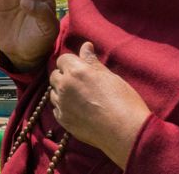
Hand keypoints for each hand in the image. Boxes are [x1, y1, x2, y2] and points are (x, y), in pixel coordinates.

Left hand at [49, 42, 150, 169]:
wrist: (125, 131)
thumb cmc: (122, 101)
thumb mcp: (109, 76)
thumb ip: (92, 61)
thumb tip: (86, 46)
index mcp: (76, 71)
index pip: (63, 59)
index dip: (71, 62)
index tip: (81, 68)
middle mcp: (65, 86)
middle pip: (55, 75)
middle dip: (64, 76)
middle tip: (81, 83)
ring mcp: (62, 104)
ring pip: (53, 92)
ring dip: (62, 92)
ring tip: (80, 98)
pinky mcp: (63, 120)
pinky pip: (56, 109)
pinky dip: (63, 107)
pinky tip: (78, 111)